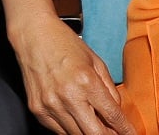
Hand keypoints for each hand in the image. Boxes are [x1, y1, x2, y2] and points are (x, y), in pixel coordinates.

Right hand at [10, 15, 136, 134]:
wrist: (33, 34)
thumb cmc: (64, 43)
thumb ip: (109, 88)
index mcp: (86, 81)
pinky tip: (76, 118)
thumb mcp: (95, 61)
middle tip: (114, 133)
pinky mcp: (38, 110)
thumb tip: (117, 112)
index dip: (125, 130)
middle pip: (96, 134)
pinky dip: (71, 129)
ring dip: (89, 133)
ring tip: (94, 124)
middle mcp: (68, 97)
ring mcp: (51, 106)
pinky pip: (59, 131)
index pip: (113, 116)